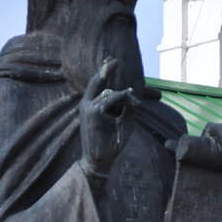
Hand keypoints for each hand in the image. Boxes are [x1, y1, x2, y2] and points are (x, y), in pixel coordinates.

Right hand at [80, 58, 139, 177]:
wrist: (100, 162)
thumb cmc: (110, 145)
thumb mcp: (123, 123)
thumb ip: (127, 108)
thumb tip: (132, 95)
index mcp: (92, 106)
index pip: (101, 87)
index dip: (115, 83)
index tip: (131, 89)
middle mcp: (87, 104)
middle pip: (96, 81)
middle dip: (106, 68)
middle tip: (116, 59)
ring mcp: (87, 108)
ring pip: (107, 92)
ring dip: (123, 94)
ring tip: (134, 98)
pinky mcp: (91, 114)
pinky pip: (107, 99)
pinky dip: (120, 98)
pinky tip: (130, 99)